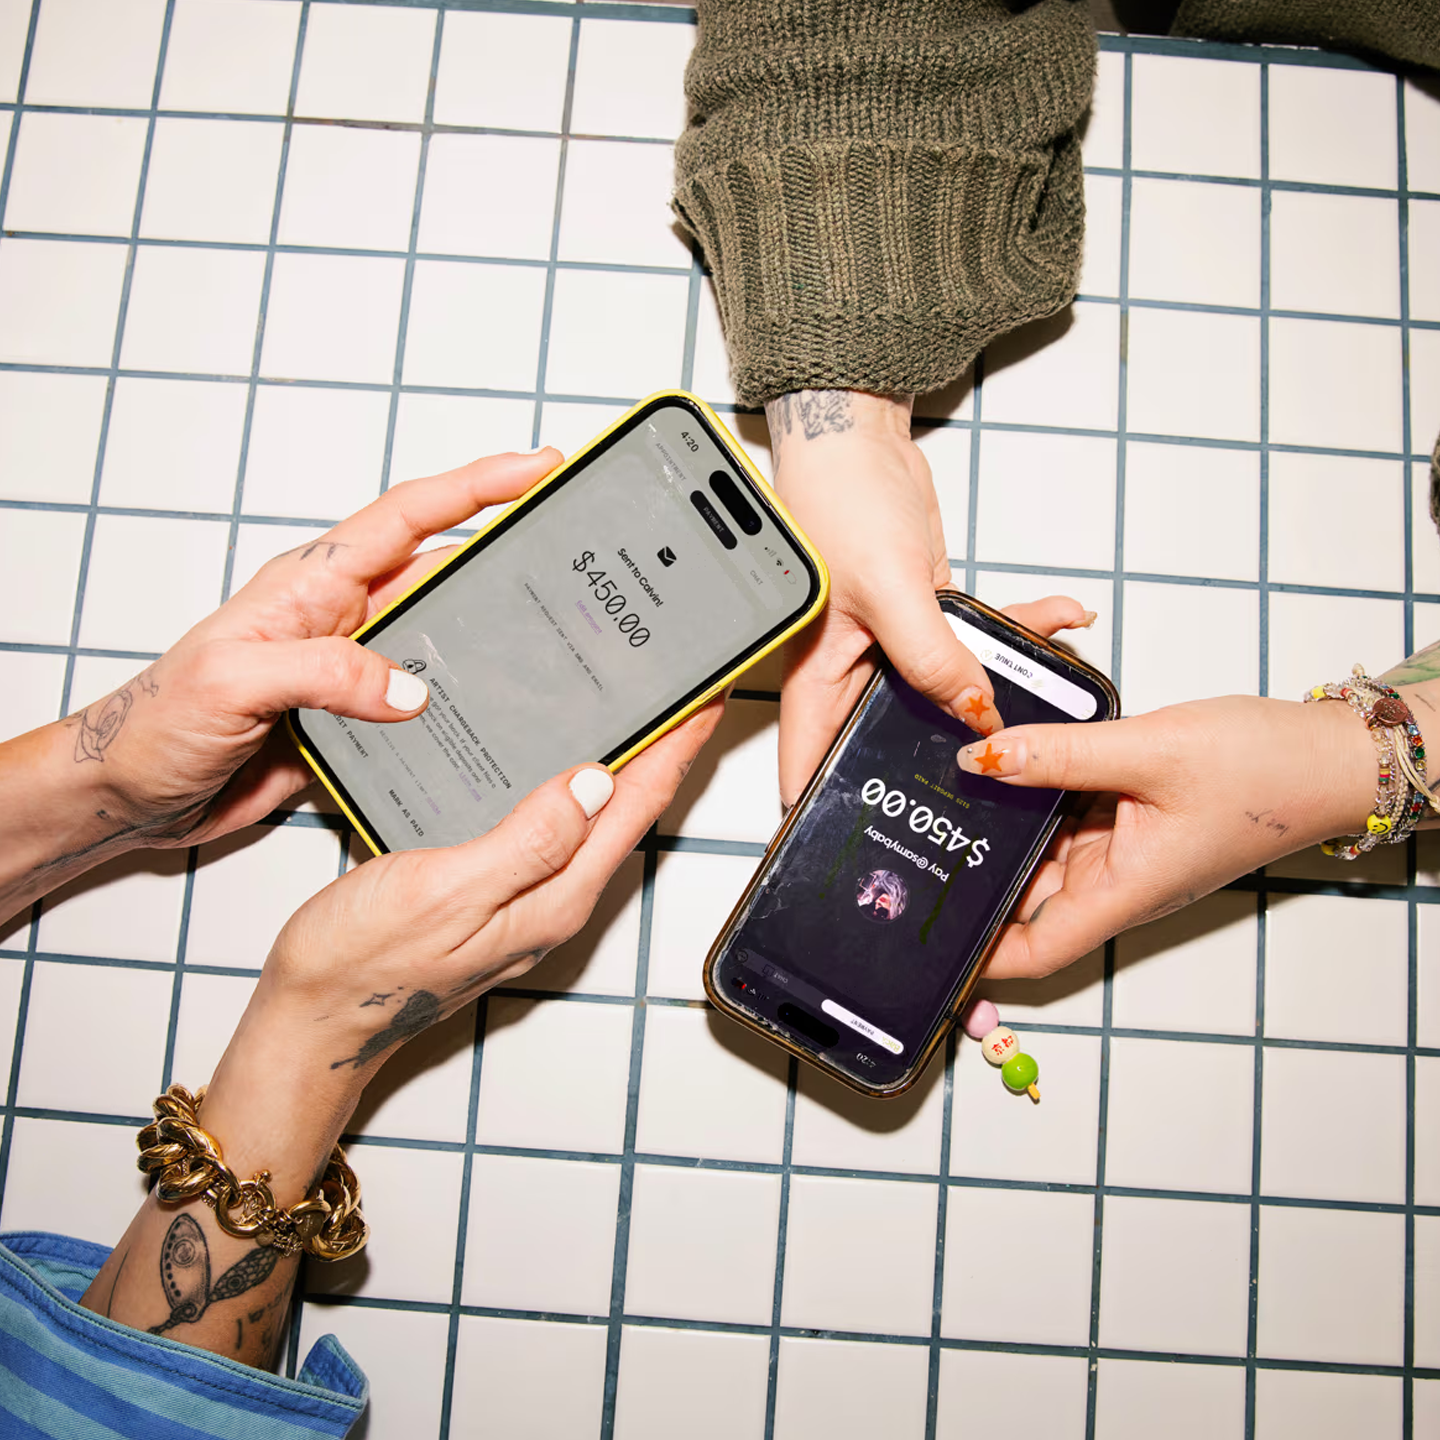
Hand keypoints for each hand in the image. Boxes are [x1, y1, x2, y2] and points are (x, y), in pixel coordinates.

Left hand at [63, 449, 558, 848]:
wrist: (132, 793)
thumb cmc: (159, 723)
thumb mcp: (234, 683)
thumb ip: (323, 672)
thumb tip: (411, 688)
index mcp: (312, 584)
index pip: (408, 517)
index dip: (476, 486)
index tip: (537, 468)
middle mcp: (341, 617)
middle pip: (441, 568)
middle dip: (507, 549)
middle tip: (570, 544)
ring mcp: (353, 668)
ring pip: (443, 637)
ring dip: (494, 634)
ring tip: (556, 633)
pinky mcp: (357, 719)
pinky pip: (427, 702)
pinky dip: (466, 704)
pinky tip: (498, 714)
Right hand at [226, 702, 721, 1104]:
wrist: (313, 1019)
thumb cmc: (365, 961)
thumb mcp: (447, 892)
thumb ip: (527, 842)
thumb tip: (595, 784)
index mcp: (556, 895)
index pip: (639, 806)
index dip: (679, 745)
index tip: (708, 693)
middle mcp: (555, 897)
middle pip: (630, 809)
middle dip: (665, 746)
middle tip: (683, 684)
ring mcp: (528, 897)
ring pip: (595, 815)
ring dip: (623, 760)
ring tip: (636, 705)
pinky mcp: (497, 891)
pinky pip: (552, 825)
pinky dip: (568, 781)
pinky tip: (553, 755)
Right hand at [767, 391, 1083, 806]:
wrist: (856, 442)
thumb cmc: (837, 504)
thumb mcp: (888, 589)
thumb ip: (933, 657)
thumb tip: (977, 711)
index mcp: (818, 684)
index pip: (814, 773)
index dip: (834, 819)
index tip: (874, 858)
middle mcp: (853, 676)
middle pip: (896, 744)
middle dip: (947, 767)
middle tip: (1003, 795)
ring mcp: (893, 649)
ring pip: (951, 693)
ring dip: (1004, 690)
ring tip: (1062, 696)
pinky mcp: (927, 618)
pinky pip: (976, 642)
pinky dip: (1019, 631)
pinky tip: (1062, 618)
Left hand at [957, 694, 1379, 978]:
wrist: (1329, 755)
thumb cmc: (1265, 770)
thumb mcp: (1151, 752)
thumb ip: (1061, 755)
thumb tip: (983, 757)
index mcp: (1124, 891)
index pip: (1035, 951)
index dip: (980, 954)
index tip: (931, 933)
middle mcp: (1117, 880)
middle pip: (1027, 896)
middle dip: (978, 873)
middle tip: (917, 834)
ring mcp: (1124, 851)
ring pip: (1044, 848)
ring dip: (1005, 825)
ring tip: (945, 793)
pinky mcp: (1129, 819)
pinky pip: (1069, 814)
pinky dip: (1037, 795)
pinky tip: (1004, 763)